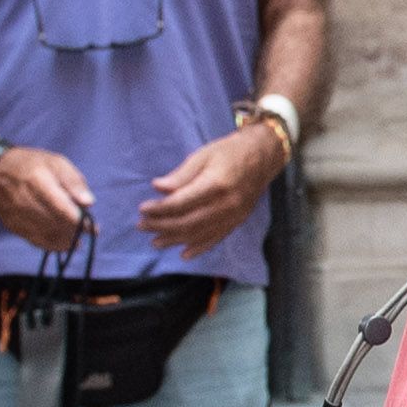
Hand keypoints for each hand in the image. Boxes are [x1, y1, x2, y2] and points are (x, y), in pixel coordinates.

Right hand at [0, 145, 97, 252]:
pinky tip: (63, 244)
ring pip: (45, 235)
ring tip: (78, 240)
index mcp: (38, 181)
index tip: (93, 227)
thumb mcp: (56, 162)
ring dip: (65, 240)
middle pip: (54, 223)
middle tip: (88, 231)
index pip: (61, 207)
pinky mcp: (12, 225)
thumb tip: (89, 203)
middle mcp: (24, 200)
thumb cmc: (33, 164)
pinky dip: (51, 244)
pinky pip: (35, 240)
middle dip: (74, 230)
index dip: (78, 220)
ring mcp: (16, 215)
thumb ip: (73, 182)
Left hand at [142, 118, 288, 252]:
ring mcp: (233, 216)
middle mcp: (226, 204)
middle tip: (142, 226)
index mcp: (215, 184)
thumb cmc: (230, 151)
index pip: (181, 203)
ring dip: (175, 240)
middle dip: (161, 226)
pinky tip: (184, 254)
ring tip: (155, 242)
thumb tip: (158, 188)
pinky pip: (216, 239)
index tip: (142, 209)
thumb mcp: (203, 155)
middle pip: (188, 222)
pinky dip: (199, 248)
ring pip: (199, 234)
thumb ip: (181, 175)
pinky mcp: (238, 221)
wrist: (264, 157)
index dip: (159, 209)